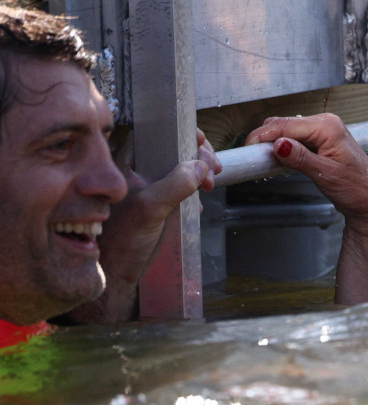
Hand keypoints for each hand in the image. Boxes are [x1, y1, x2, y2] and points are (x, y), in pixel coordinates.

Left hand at [79, 129, 219, 322]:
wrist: (117, 273)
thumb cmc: (123, 240)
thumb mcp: (150, 208)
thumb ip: (176, 184)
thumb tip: (200, 167)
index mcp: (126, 161)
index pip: (156, 130)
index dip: (182, 131)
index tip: (201, 143)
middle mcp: (137, 168)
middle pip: (175, 146)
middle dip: (199, 155)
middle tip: (212, 170)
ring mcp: (149, 185)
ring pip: (181, 166)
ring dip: (201, 172)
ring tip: (210, 186)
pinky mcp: (158, 203)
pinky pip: (182, 186)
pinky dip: (195, 189)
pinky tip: (199, 201)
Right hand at [245, 114, 367, 303]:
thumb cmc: (358, 189)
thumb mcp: (326, 175)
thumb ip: (300, 158)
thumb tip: (278, 144)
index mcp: (329, 127)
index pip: (286, 125)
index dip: (263, 136)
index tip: (247, 148)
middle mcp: (326, 124)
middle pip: (284, 124)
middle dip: (265, 138)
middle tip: (252, 158)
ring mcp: (324, 131)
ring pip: (288, 130)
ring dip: (273, 143)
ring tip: (262, 161)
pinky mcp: (321, 141)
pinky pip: (295, 138)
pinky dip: (283, 147)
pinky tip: (277, 159)